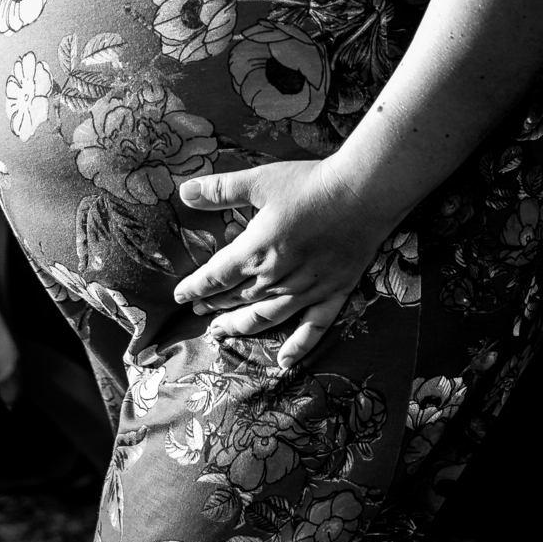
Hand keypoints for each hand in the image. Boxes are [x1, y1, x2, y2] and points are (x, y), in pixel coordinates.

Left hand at [173, 157, 395, 368]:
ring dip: (241, 325)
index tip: (180, 296)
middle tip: (198, 311)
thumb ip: (221, 190)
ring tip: (222, 332)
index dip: (196, 287)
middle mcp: (277, 278)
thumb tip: (185, 192)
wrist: (362, 193)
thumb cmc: (309, 184)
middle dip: (214, 305)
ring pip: (266, 317)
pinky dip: (298, 347)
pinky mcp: (333, 293)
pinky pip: (313, 328)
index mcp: (256, 252)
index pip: (217, 276)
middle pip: (237, 298)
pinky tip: (283, 360)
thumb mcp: (260, 181)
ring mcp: (307, 290)